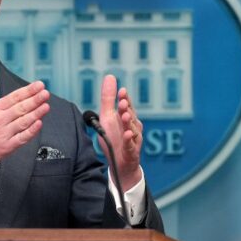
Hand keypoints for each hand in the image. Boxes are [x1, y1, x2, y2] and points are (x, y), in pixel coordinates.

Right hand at [0, 67, 50, 179]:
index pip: (13, 97)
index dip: (27, 90)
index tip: (39, 85)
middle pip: (20, 108)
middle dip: (34, 99)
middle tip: (45, 93)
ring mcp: (3, 134)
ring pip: (23, 122)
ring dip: (36, 113)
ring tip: (46, 106)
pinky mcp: (7, 147)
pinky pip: (22, 138)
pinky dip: (31, 131)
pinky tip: (39, 124)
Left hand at [98, 74, 142, 189]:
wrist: (120, 163)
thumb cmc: (114, 137)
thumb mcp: (108, 116)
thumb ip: (108, 98)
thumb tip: (110, 77)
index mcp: (126, 118)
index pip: (127, 106)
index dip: (125, 98)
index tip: (121, 91)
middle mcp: (132, 127)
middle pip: (130, 116)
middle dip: (126, 109)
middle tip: (122, 102)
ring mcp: (133, 139)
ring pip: (131, 129)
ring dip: (128, 122)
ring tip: (124, 115)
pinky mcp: (131, 152)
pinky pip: (130, 145)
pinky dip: (128, 140)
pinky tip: (127, 134)